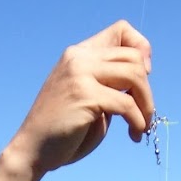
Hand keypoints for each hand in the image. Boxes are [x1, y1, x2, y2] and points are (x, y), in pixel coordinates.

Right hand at [0, 21, 153, 180]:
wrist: (33, 150)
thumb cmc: (63, 131)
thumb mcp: (90, 98)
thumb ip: (110, 83)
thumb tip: (143, 76)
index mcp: (79, 54)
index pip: (122, 30)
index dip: (141, 49)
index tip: (144, 76)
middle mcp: (79, 57)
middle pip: (133, 57)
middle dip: (146, 89)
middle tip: (144, 114)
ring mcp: (80, 74)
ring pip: (134, 75)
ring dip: (146, 104)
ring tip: (142, 126)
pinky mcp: (84, 95)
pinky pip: (126, 103)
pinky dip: (137, 121)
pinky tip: (134, 134)